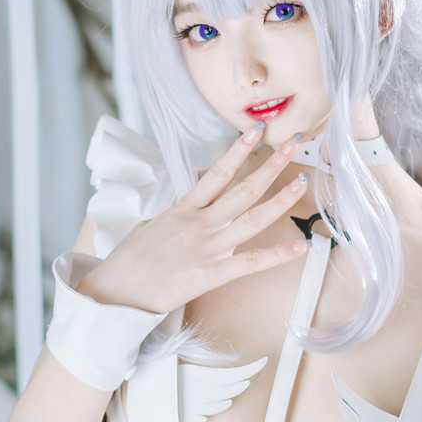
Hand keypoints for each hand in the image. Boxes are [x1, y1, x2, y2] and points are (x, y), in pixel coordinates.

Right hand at [83, 125, 310, 316]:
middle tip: (293, 144)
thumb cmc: (131, 258)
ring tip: (302, 182)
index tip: (256, 131)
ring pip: (253, 219)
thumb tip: (198, 203)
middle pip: (244, 189)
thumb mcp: (154, 223)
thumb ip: (181, 212)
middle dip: (271, 166)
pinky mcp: (213, 273)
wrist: (119, 290)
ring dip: (280, 200)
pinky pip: (251, 262)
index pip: (217, 172)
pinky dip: (277, 255)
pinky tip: (299, 246)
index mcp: (183, 208)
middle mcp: (200, 223)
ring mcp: (209, 248)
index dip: (239, 150)